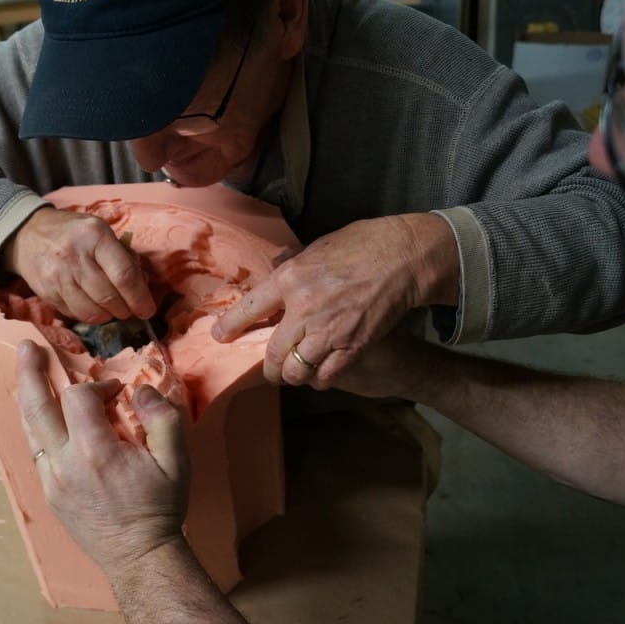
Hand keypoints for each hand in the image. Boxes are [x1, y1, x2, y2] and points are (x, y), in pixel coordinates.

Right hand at [2, 207, 156, 322]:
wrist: (28, 235)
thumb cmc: (73, 233)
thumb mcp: (100, 231)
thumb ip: (122, 255)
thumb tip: (142, 286)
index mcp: (95, 236)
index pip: (124, 274)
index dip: (140, 297)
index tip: (147, 310)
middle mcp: (75, 256)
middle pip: (109, 298)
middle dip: (125, 310)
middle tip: (129, 310)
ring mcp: (58, 276)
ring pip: (92, 312)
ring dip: (108, 317)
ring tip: (112, 310)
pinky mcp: (47, 293)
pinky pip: (75, 314)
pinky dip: (88, 316)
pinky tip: (92, 307)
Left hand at [14, 340, 189, 573]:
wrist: (139, 556)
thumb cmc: (160, 507)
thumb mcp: (176, 460)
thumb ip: (162, 418)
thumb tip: (140, 390)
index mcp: (95, 452)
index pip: (78, 398)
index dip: (97, 385)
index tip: (116, 391)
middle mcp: (65, 464)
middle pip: (36, 406)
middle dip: (31, 371)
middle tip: (27, 345)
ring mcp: (51, 480)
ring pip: (28, 428)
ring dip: (26, 396)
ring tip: (25, 370)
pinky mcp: (48, 492)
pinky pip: (34, 449)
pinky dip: (35, 425)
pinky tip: (38, 412)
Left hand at [211, 213, 457, 386]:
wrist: (404, 257)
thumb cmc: (363, 243)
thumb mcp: (318, 246)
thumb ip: (294, 265)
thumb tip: (276, 269)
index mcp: (291, 278)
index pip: (250, 308)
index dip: (231, 325)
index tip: (219, 336)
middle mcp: (304, 309)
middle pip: (272, 353)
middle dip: (268, 367)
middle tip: (270, 369)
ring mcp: (328, 331)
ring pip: (296, 371)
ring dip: (292, 376)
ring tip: (294, 373)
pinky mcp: (353, 346)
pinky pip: (325, 376)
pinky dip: (319, 379)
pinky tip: (320, 373)